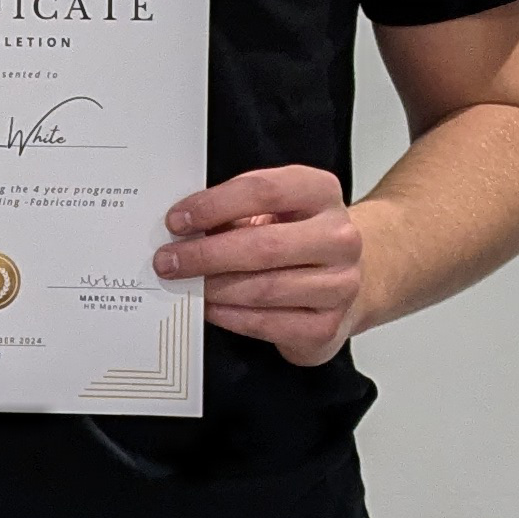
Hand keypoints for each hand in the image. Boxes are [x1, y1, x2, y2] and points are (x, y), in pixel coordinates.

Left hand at [153, 165, 361, 365]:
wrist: (349, 277)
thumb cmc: (297, 236)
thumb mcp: (274, 209)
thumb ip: (235, 211)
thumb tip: (182, 227)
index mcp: (321, 193)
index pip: (264, 191)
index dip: (215, 205)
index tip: (177, 219)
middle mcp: (339, 238)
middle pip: (264, 245)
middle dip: (207, 255)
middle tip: (169, 261)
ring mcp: (339, 285)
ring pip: (264, 289)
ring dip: (214, 289)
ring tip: (185, 285)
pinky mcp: (327, 326)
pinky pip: (269, 324)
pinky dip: (231, 317)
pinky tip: (210, 307)